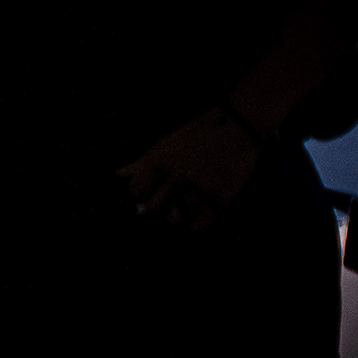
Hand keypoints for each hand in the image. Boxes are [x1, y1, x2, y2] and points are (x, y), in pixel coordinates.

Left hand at [118, 105, 260, 231]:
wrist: (239, 130)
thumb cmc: (198, 136)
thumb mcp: (167, 142)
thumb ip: (142, 162)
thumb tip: (118, 175)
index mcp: (161, 161)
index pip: (136, 191)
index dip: (141, 194)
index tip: (149, 192)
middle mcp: (178, 176)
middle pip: (152, 209)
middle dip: (156, 208)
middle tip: (166, 203)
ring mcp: (199, 190)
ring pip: (174, 220)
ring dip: (175, 216)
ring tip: (182, 206)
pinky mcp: (220, 201)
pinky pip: (197, 226)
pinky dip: (194, 223)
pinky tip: (198, 213)